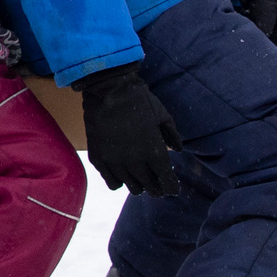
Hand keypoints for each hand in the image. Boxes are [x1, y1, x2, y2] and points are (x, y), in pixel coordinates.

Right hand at [78, 64, 183, 195]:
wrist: (107, 88)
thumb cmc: (139, 98)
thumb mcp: (162, 115)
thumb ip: (172, 135)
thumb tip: (178, 149)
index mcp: (153, 151)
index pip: (166, 181)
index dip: (171, 187)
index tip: (172, 188)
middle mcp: (134, 160)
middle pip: (149, 187)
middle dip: (157, 188)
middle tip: (158, 184)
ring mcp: (114, 160)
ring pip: (131, 186)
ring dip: (139, 185)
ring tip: (141, 179)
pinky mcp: (98, 158)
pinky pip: (111, 181)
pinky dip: (119, 181)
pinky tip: (123, 174)